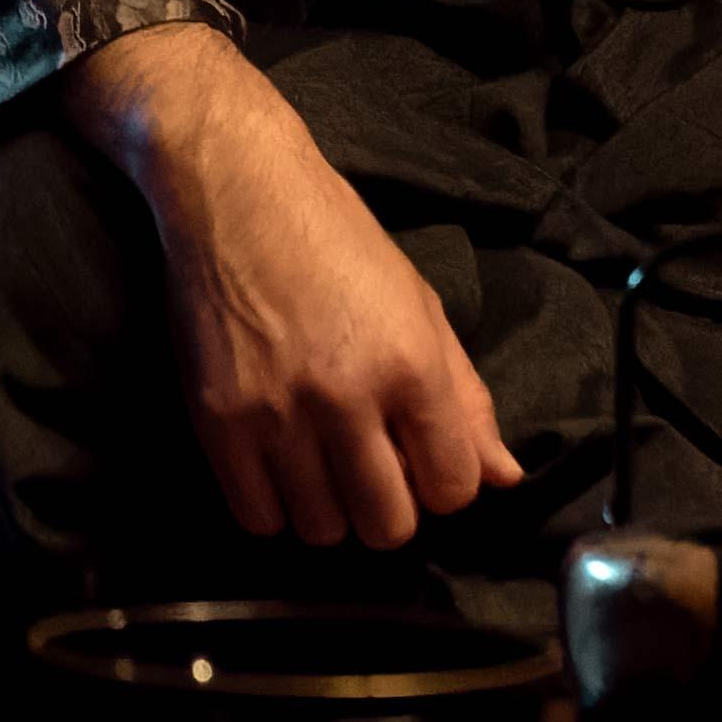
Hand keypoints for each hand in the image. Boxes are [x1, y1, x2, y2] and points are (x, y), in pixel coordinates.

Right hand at [65, 22, 516, 548]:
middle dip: (391, 510)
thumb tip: (503, 476)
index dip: (444, 484)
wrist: (234, 190)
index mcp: (410, 364)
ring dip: (330, 510)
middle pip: (389, 526)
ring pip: (323, 531)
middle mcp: (347, 396)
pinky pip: (257, 516)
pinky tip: (279, 468)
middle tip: (373, 471)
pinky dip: (274, 507)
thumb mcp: (419, 303)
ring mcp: (277, 414)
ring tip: (322, 464)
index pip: (453, 488)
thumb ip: (464, 398)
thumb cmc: (334, 236)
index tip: (422, 461)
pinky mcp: (217, 422)